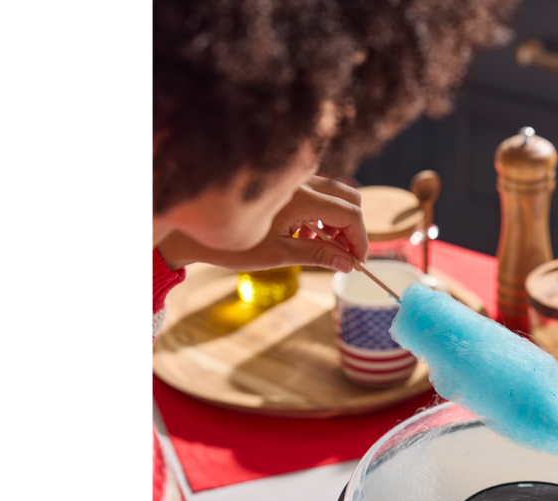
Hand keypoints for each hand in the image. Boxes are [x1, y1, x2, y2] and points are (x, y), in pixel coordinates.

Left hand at [158, 176, 367, 271]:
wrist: (197, 229)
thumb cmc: (234, 244)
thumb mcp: (279, 254)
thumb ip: (318, 255)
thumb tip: (350, 264)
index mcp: (301, 197)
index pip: (349, 213)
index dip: (360, 239)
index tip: (358, 261)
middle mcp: (300, 182)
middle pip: (349, 198)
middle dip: (354, 228)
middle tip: (347, 256)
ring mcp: (294, 180)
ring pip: (335, 194)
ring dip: (338, 222)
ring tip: (325, 248)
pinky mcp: (286, 184)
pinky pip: (319, 193)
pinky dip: (323, 214)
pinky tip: (308, 233)